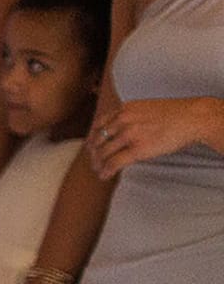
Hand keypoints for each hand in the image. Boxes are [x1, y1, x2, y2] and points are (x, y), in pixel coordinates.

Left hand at [88, 96, 223, 178]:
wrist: (192, 118)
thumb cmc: (175, 114)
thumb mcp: (146, 107)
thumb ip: (131, 116)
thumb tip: (122, 128)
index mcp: (124, 109)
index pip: (99, 124)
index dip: (93, 137)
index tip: (91, 146)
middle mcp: (123, 120)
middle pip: (99, 139)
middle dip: (94, 152)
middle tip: (93, 161)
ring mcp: (129, 134)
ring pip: (104, 152)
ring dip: (98, 163)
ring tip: (98, 170)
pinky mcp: (138, 149)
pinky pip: (115, 162)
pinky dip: (106, 170)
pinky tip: (104, 175)